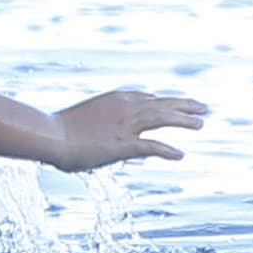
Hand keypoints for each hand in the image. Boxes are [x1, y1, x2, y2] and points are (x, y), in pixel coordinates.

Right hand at [52, 90, 208, 171]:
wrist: (50, 135)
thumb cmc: (57, 129)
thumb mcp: (83, 119)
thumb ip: (98, 123)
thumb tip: (97, 132)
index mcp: (114, 98)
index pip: (145, 98)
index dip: (162, 102)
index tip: (172, 104)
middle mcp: (124, 107)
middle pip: (161, 103)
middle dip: (183, 104)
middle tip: (202, 107)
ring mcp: (125, 125)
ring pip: (163, 119)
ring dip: (183, 121)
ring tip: (200, 123)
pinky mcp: (124, 144)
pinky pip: (153, 147)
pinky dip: (167, 150)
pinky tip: (180, 155)